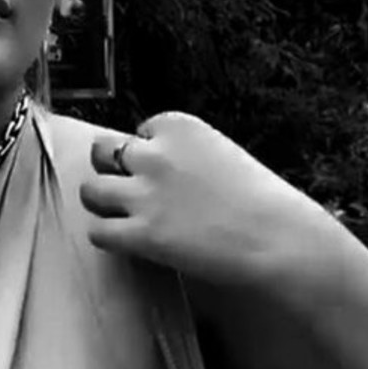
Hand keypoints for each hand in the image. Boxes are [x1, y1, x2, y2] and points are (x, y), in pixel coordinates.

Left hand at [82, 111, 331, 289]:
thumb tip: (166, 175)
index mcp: (178, 126)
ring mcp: (143, 194)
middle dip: (111, 170)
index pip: (140, 132)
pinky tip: (124, 242)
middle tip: (126, 191)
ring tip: (118, 217)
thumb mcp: (224, 156)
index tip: (162, 173)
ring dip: (101, 203)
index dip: (147, 154)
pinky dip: (106, 236)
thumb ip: (189, 158)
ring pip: (90, 191)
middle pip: (103, 152)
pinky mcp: (141, 234)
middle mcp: (154, 154)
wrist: (277, 238)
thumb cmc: (264, 202)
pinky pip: (98, 231)